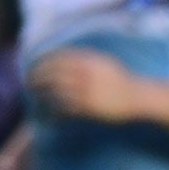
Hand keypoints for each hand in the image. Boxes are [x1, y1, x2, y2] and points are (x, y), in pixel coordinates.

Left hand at [30, 48, 151, 123]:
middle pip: (52, 74)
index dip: (42, 62)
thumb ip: (84, 57)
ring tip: (34, 97)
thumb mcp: (104, 62)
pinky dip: (53, 111)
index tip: (34, 67)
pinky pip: (64, 109)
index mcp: (89, 61)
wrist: (139, 99)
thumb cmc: (121, 81)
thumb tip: (59, 55)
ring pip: (55, 91)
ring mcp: (87, 92)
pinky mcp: (89, 108)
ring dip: (41, 94)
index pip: (57, 58)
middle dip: (37, 78)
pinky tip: (48, 113)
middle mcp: (86, 75)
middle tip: (29, 83)